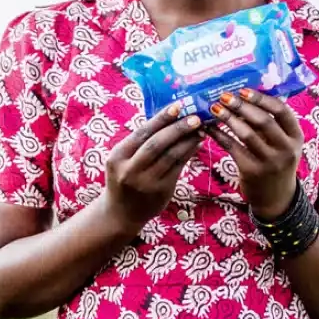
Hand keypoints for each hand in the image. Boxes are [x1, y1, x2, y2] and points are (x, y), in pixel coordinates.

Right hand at [101, 103, 204, 228]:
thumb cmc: (124, 177)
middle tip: (195, 117)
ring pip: (171, 156)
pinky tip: (196, 143)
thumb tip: (169, 117)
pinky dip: (189, 153)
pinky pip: (178, 167)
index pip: (142, 133)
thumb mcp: (123, 159)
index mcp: (118, 157)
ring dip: (188, 140)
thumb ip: (140, 142)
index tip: (178, 106)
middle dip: (178, 128)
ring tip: (200, 128)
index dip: (161, 119)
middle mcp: (130, 170)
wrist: (121, 212)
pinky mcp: (161, 191)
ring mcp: (146, 182)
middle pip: (157, 144)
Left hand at [206, 88, 303, 217]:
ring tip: (214, 108)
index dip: (262, 99)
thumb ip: (271, 124)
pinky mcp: (252, 171)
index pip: (282, 111)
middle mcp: (286, 149)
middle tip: (224, 96)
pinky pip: (232, 147)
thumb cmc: (275, 162)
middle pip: (263, 121)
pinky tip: (209, 127)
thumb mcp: (282, 144)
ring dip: (228, 118)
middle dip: (241, 106)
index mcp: (296, 137)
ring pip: (246, 134)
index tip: (243, 90)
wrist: (276, 197)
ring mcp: (270, 162)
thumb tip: (244, 96)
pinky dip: (219, 135)